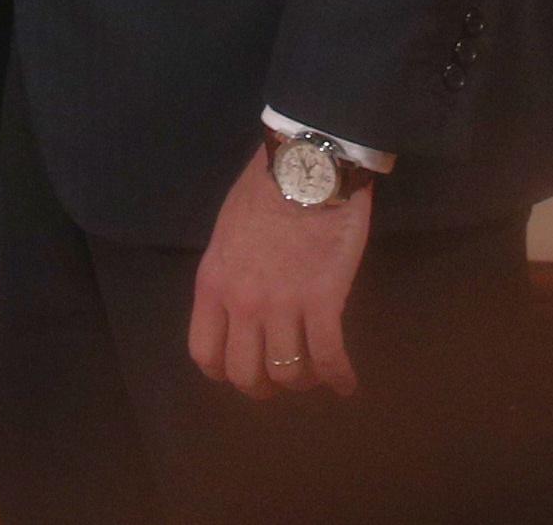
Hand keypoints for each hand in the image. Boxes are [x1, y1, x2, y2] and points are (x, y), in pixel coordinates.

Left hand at [190, 142, 373, 399]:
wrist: (306, 166)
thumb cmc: (265, 189)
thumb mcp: (226, 233)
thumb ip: (226, 275)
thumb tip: (235, 307)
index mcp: (213, 283)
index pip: (205, 353)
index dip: (225, 372)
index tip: (245, 369)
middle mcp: (242, 302)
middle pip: (245, 374)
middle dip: (264, 386)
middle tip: (282, 378)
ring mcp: (283, 303)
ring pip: (288, 372)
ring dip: (304, 381)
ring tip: (316, 374)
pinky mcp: (323, 299)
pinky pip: (329, 357)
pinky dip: (340, 378)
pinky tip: (347, 383)